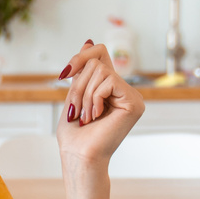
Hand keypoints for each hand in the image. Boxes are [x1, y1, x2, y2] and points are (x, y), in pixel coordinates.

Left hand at [54, 39, 144, 168]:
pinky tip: (95, 117)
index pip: (100, 53)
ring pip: (100, 71)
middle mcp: (124, 91)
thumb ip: (82, 72)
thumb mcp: (74, 96)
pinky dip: (94, 98)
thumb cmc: (75, 136)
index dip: (80, 57)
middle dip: (78, 86)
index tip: (64, 75)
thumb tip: (89, 41)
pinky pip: (108, 81)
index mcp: (110, 89)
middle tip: (76, 111)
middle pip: (96, 63)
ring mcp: (132, 96)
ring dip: (84, 95)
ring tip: (85, 117)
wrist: (79, 157)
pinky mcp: (134, 102)